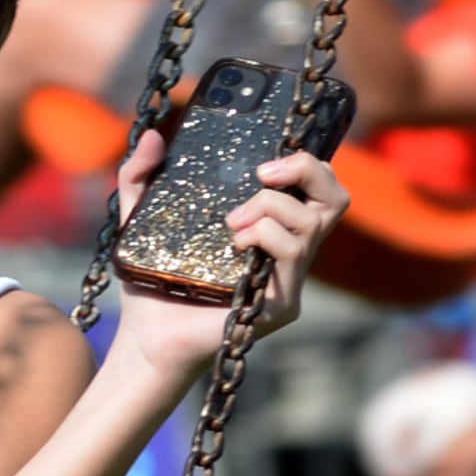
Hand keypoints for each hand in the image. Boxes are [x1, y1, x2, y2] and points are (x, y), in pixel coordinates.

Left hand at [104, 133, 346, 375]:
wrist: (144, 338)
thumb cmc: (151, 282)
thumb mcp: (139, 221)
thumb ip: (140, 177)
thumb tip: (155, 138)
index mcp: (269, 227)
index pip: (315, 187)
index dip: (305, 162)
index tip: (264, 159)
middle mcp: (287, 251)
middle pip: (336, 199)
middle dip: (308, 171)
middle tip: (262, 175)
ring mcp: (289, 279)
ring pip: (313, 224)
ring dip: (270, 208)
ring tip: (230, 222)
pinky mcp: (282, 304)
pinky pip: (291, 255)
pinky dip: (263, 237)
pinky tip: (233, 246)